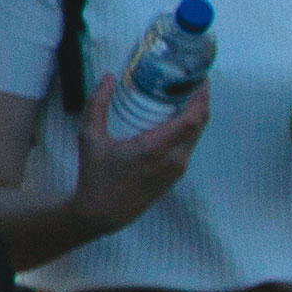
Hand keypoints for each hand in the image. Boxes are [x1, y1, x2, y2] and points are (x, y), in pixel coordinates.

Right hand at [72, 85, 204, 235]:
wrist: (103, 213)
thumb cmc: (95, 175)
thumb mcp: (90, 138)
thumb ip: (97, 105)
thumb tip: (107, 77)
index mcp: (155, 149)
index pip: (191, 121)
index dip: (201, 99)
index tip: (201, 79)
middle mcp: (173, 159)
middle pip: (199, 125)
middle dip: (201, 101)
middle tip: (193, 80)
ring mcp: (178, 168)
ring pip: (196, 135)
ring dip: (197, 114)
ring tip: (187, 94)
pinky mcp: (177, 174)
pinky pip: (190, 145)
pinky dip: (190, 128)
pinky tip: (179, 116)